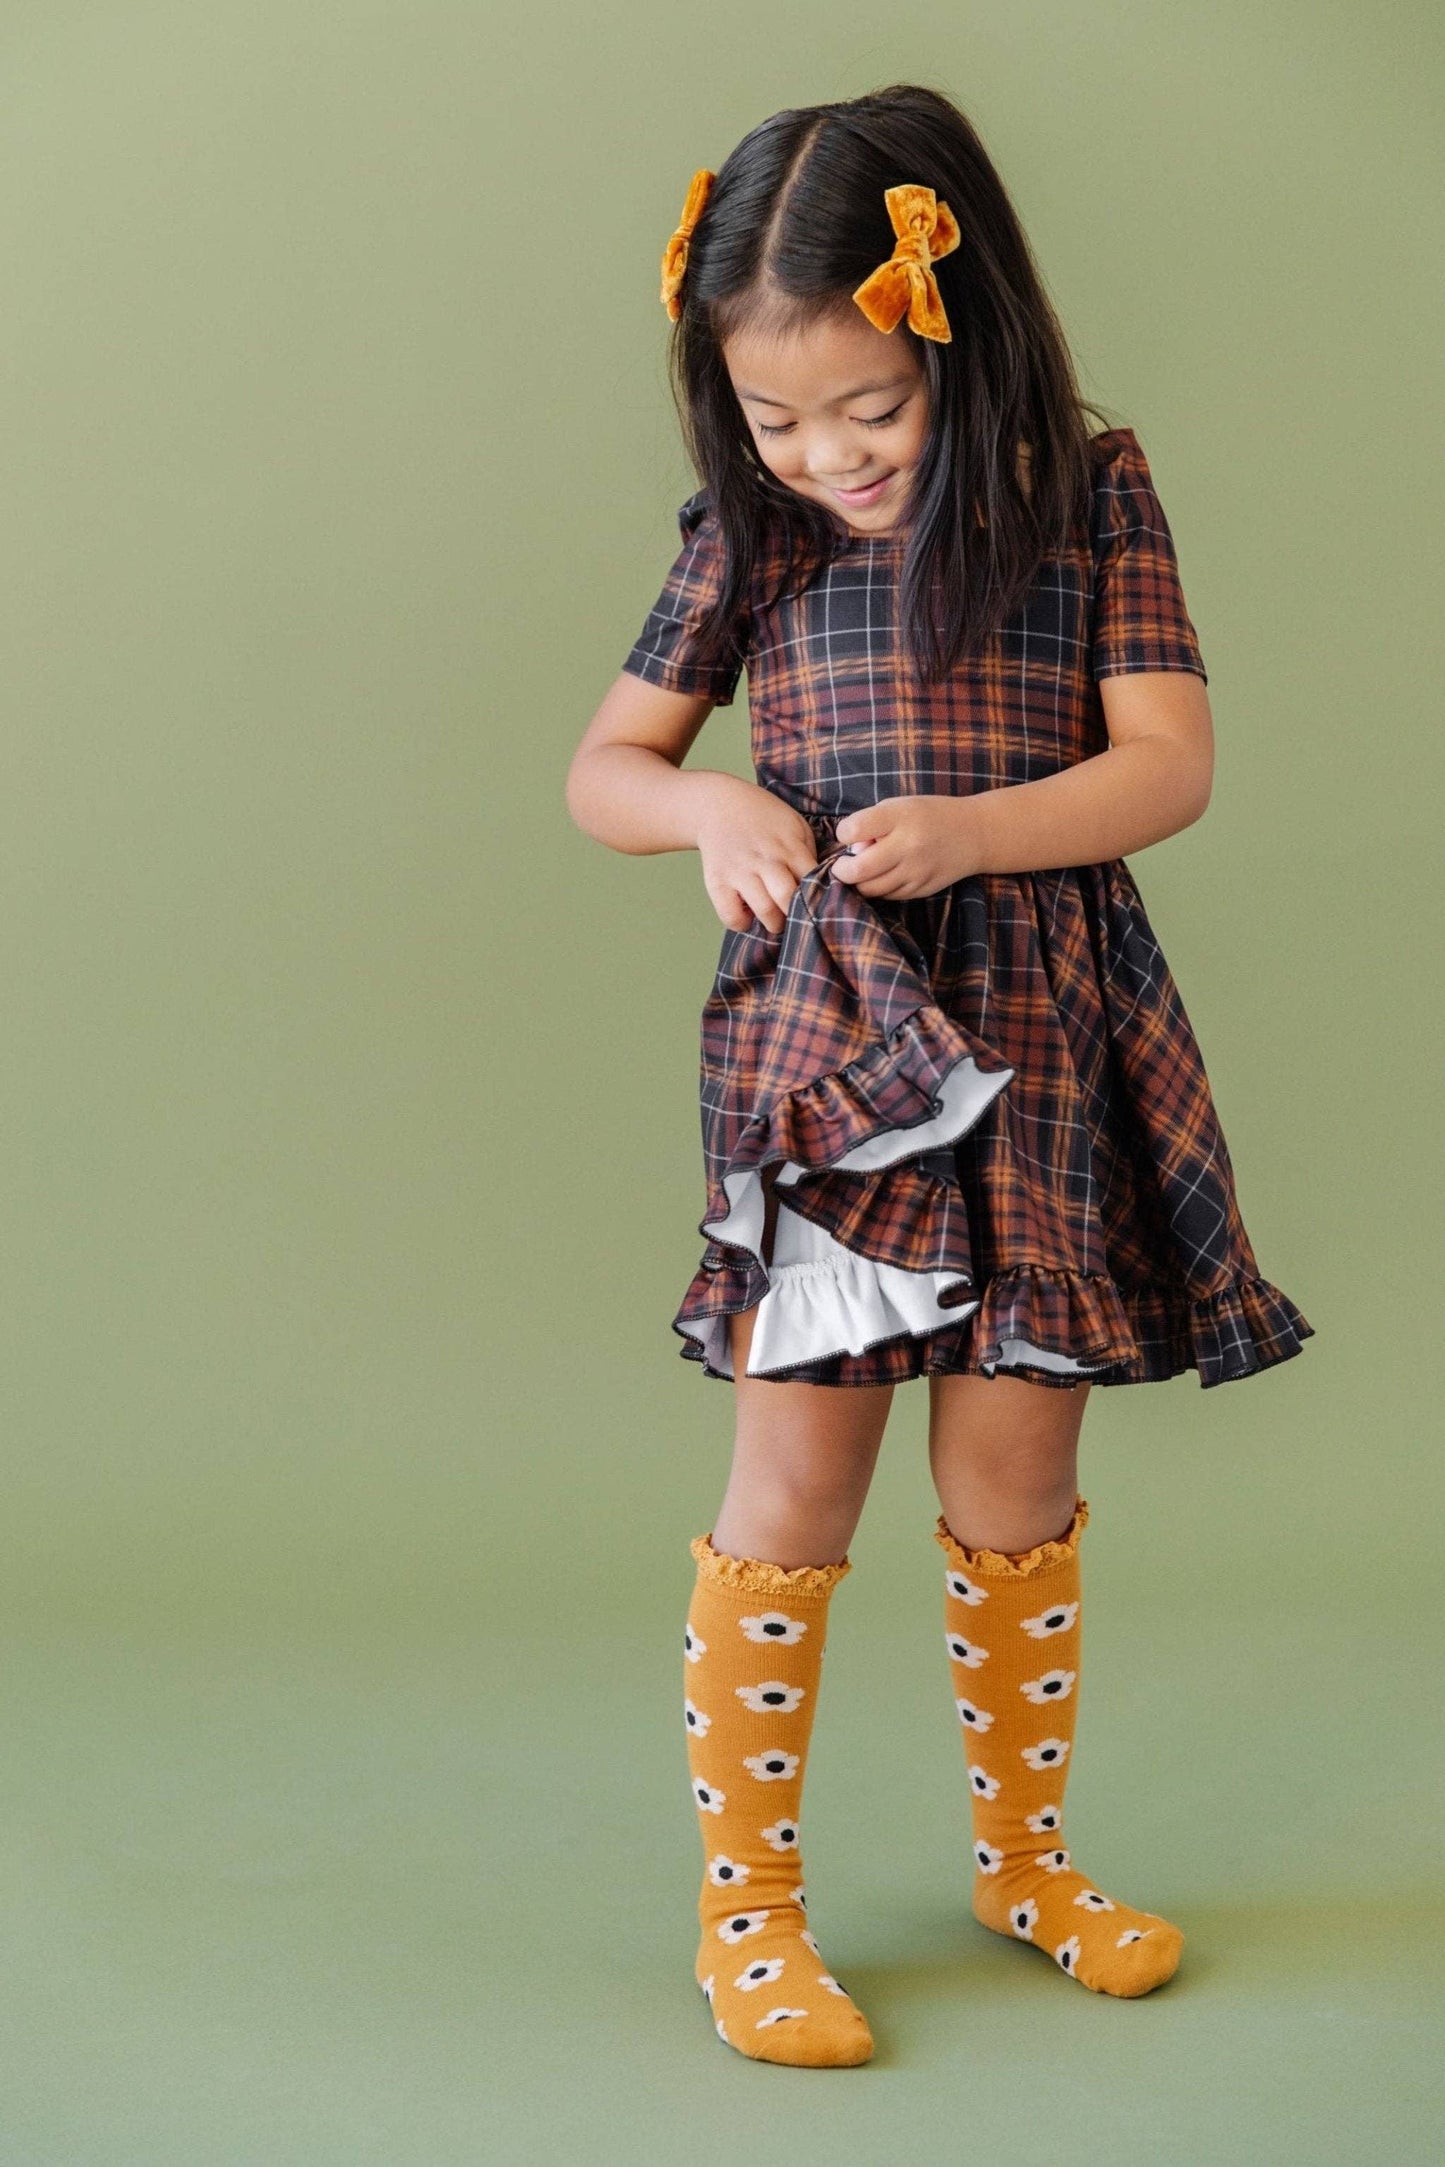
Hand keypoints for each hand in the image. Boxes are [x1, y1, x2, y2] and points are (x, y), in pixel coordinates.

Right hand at [692, 775, 818, 933]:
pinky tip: (748, 914)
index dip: (819, 897)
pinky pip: (731, 916)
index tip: (819, 904)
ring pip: (764, 910)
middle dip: (797, 914)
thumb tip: (821, 884)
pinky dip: (742, 924)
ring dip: (774, 922)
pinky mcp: (717, 882)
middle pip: (788, 897)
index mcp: (789, 846)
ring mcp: (739, 871)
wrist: (718, 804)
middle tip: (797, 916)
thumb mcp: (794, 825)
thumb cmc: (763, 819)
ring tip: (776, 919)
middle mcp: (765, 859)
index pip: (813, 880)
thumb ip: (808, 853)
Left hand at [830, 795, 980, 897]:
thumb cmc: (929, 816)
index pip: (854, 830)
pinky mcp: (922, 889)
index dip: (843, 833)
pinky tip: (885, 875)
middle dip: (842, 870)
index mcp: (901, 817)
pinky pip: (888, 896)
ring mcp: (916, 871)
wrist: (974, 834)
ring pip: (870, 889)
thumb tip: (852, 852)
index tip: (849, 833)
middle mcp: (909, 846)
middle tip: (843, 865)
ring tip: (866, 869)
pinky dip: (880, 888)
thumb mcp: (900, 806)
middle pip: (858, 870)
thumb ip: (872, 823)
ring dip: (860, 882)